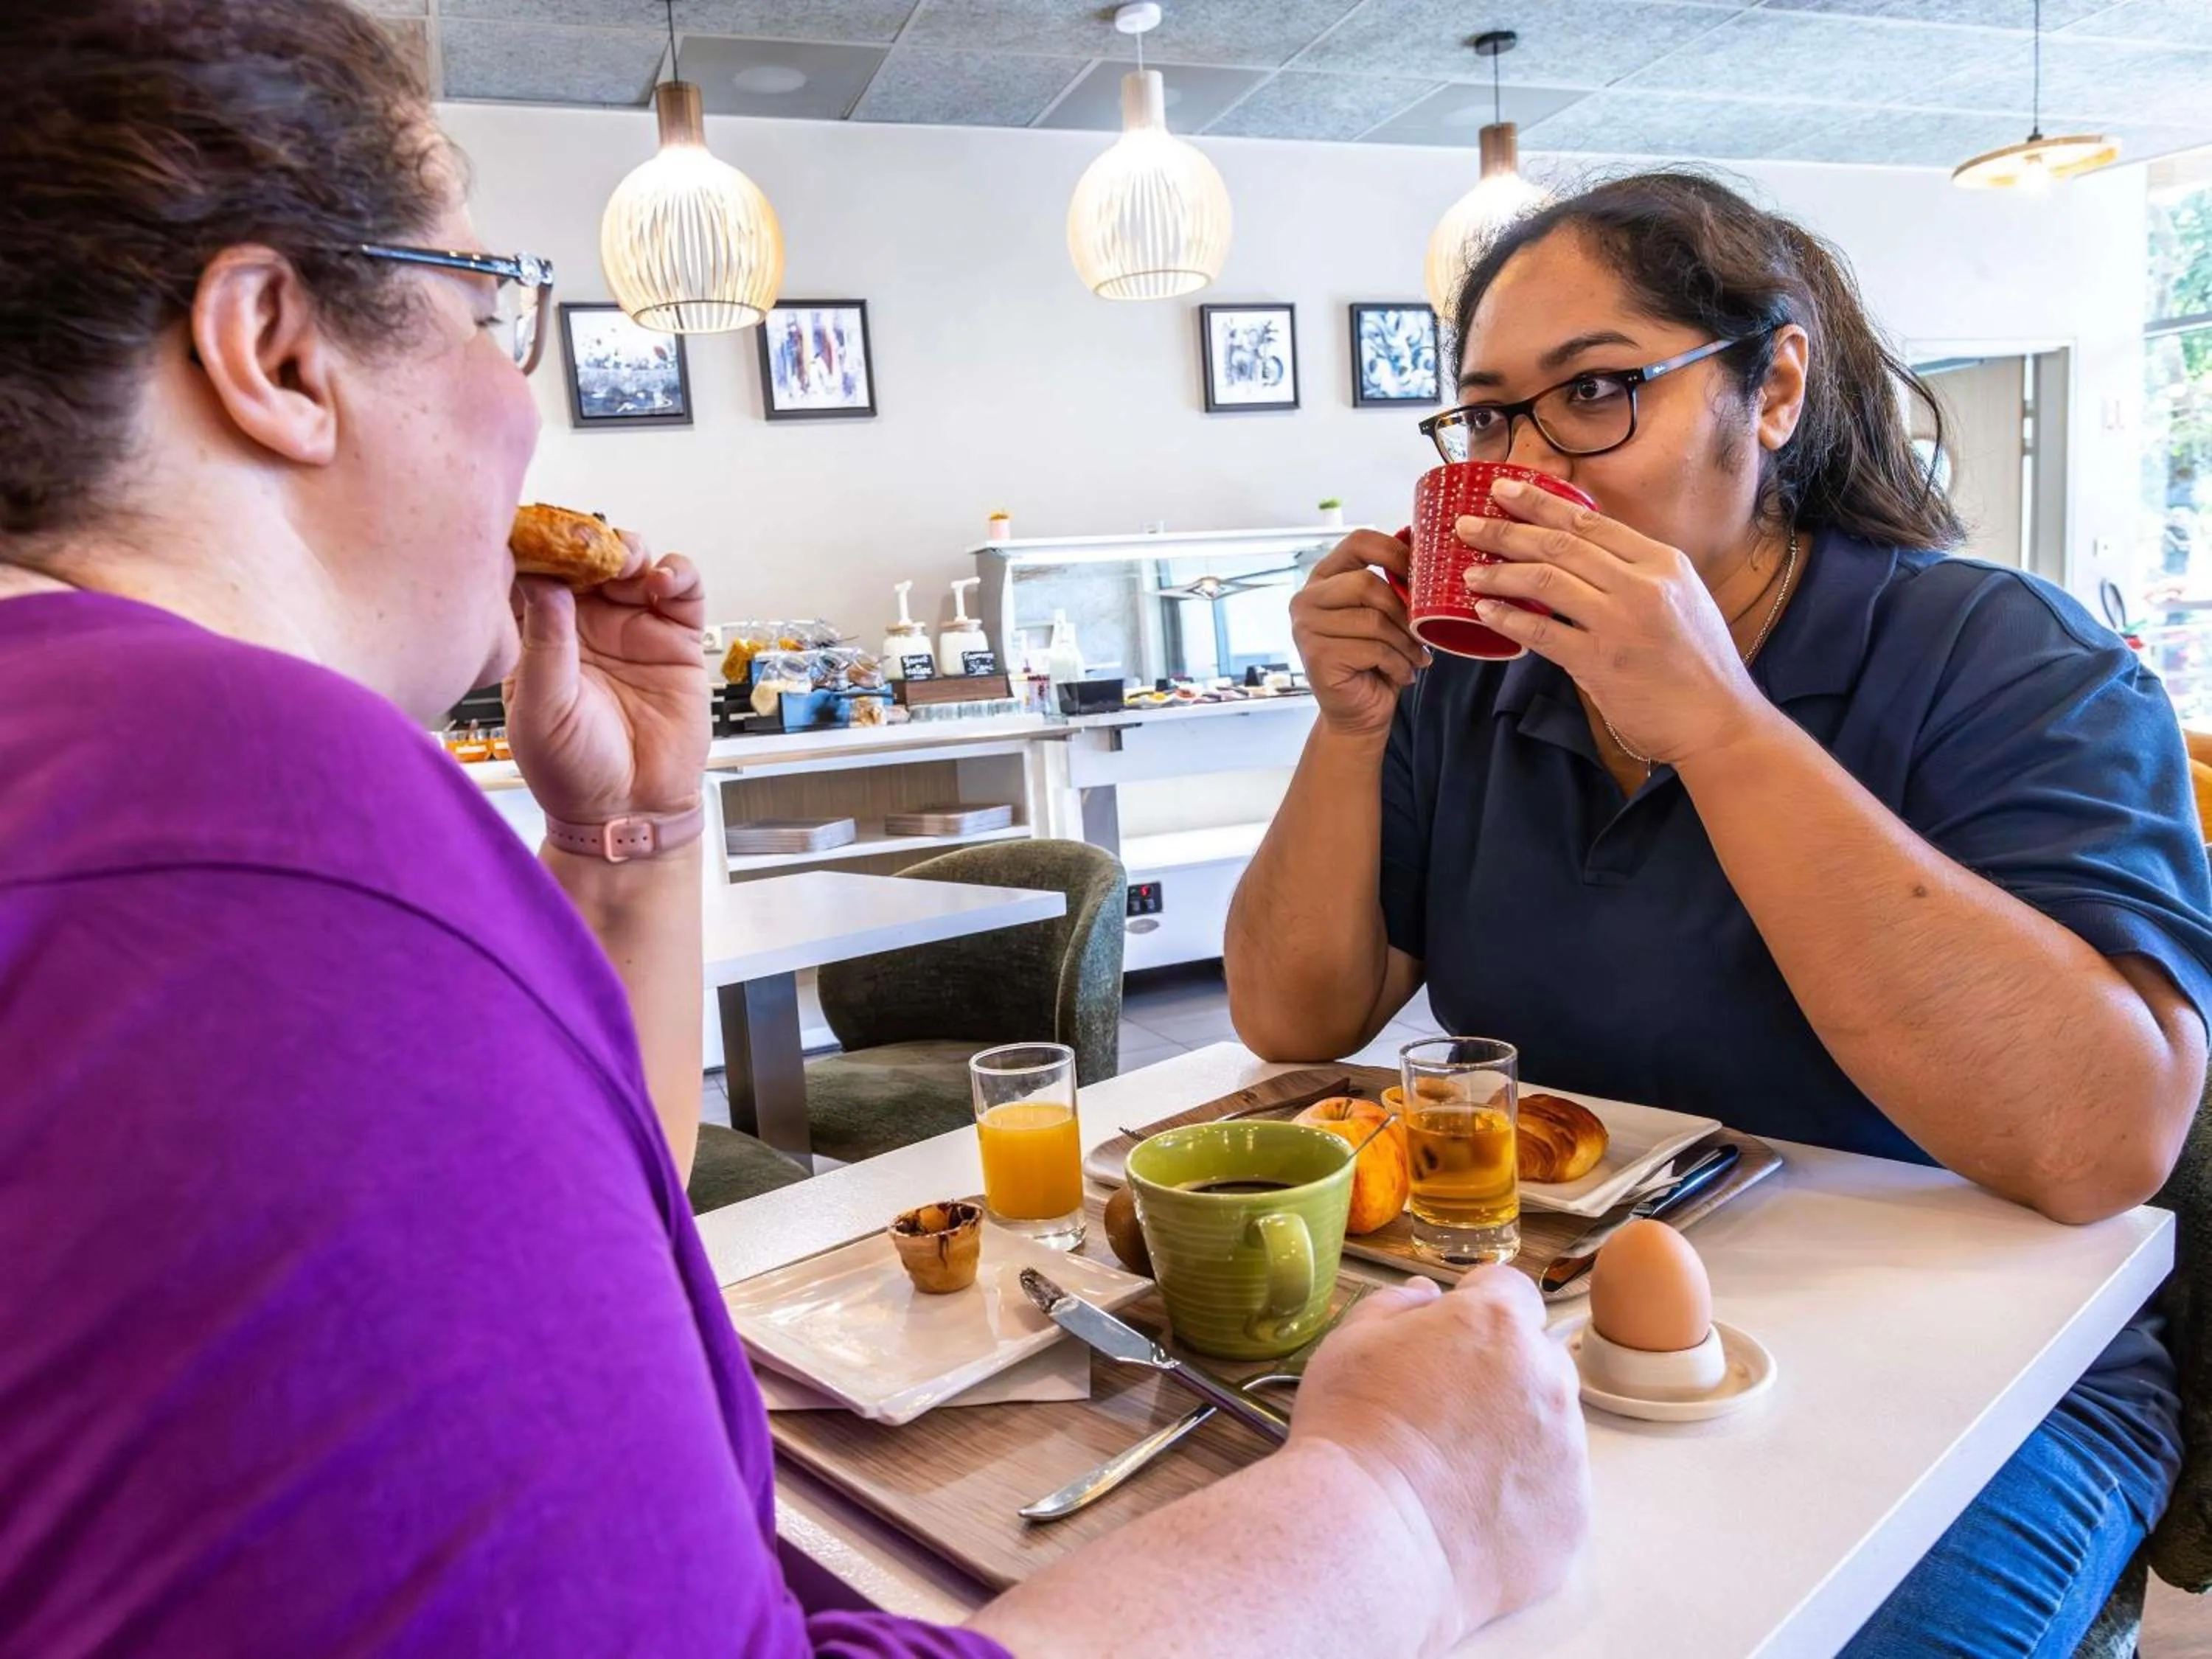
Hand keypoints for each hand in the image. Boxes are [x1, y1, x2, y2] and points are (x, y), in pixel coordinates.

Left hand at [504, 530, 709, 824]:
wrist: (629, 810)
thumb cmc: (571, 770)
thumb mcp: (541, 707)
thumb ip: (543, 643)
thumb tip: (544, 582)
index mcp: (538, 636)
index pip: (533, 573)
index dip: (536, 547)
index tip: (537, 532)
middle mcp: (584, 624)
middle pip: (585, 556)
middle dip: (586, 539)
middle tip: (586, 541)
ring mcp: (631, 627)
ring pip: (631, 562)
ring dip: (629, 548)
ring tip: (626, 560)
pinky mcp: (675, 638)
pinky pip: (682, 588)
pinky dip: (677, 571)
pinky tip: (663, 580)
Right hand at [1288, 530, 1431, 738]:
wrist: (1359, 712)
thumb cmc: (1376, 659)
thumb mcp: (1386, 614)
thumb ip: (1393, 583)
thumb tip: (1424, 548)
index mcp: (1325, 578)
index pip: (1359, 542)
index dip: (1395, 551)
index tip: (1423, 572)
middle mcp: (1307, 599)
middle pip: (1366, 583)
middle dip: (1403, 611)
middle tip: (1421, 634)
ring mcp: (1306, 628)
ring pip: (1372, 620)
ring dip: (1405, 643)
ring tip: (1415, 658)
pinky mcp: (1317, 656)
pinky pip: (1372, 649)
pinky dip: (1397, 663)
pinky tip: (1401, 674)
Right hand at [1291, 1268, 1588, 1638]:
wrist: (1367, 1539)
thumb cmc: (1351, 1431)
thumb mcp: (1350, 1342)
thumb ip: (1397, 1304)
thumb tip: (1427, 1295)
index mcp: (1497, 1324)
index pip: (1509, 1290)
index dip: (1475, 1309)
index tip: (1448, 1338)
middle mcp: (1549, 1379)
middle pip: (1538, 1360)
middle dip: (1502, 1375)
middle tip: (1445, 1413)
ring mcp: (1569, 1453)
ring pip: (1551, 1429)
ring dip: (1516, 1438)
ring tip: (1453, 1475)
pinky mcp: (1573, 1518)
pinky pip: (1554, 1496)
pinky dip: (1523, 1502)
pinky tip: (1471, 1517)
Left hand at [1457, 478, 1769, 766]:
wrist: (1718, 721)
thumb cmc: (1696, 664)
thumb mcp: (1680, 599)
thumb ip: (1635, 575)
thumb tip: (1579, 558)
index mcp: (1663, 562)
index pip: (1590, 521)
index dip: (1541, 503)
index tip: (1505, 489)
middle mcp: (1642, 585)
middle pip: (1560, 544)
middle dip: (1507, 530)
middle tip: (1467, 524)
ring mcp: (1620, 623)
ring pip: (1546, 580)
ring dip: (1500, 573)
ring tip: (1469, 570)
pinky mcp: (1600, 663)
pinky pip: (1541, 632)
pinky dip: (1509, 618)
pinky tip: (1486, 611)